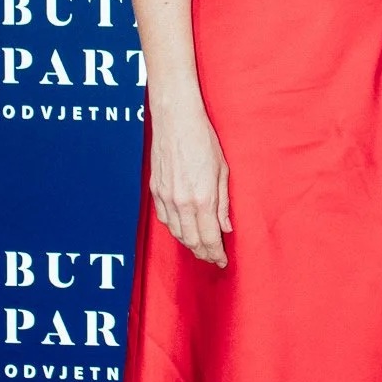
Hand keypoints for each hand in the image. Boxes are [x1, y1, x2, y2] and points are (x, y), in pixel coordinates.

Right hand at [149, 106, 231, 265]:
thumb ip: (223, 203)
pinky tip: (184, 230)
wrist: (175, 121)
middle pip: (192, 240)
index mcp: (202, 198)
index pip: (209, 238)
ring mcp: (165, 197)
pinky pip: (164, 219)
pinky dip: (175, 229)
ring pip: (176, 233)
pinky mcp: (155, 191)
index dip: (216, 253)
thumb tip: (226, 227)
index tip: (222, 261)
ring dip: (189, 244)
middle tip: (213, 258)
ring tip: (201, 248)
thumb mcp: (222, 171)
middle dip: (204, 253)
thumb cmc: (203, 141)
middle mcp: (182, 202)